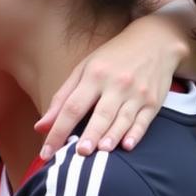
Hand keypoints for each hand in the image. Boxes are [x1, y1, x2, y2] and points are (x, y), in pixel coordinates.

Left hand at [35, 13, 186, 158]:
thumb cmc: (112, 58)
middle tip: (79, 154)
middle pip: (100, 114)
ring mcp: (137, 93)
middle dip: (90, 134)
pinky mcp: (154, 101)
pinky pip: (144, 120)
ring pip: (123, 118)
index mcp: (94, 76)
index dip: (58, 130)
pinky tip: (127, 145)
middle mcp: (116, 84)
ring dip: (112, 136)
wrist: (156, 40)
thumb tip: (40, 127)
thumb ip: (61, 98)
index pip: (72, 107)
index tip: (46, 152)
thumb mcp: (83, 70)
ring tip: (100, 152)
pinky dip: (136, 133)